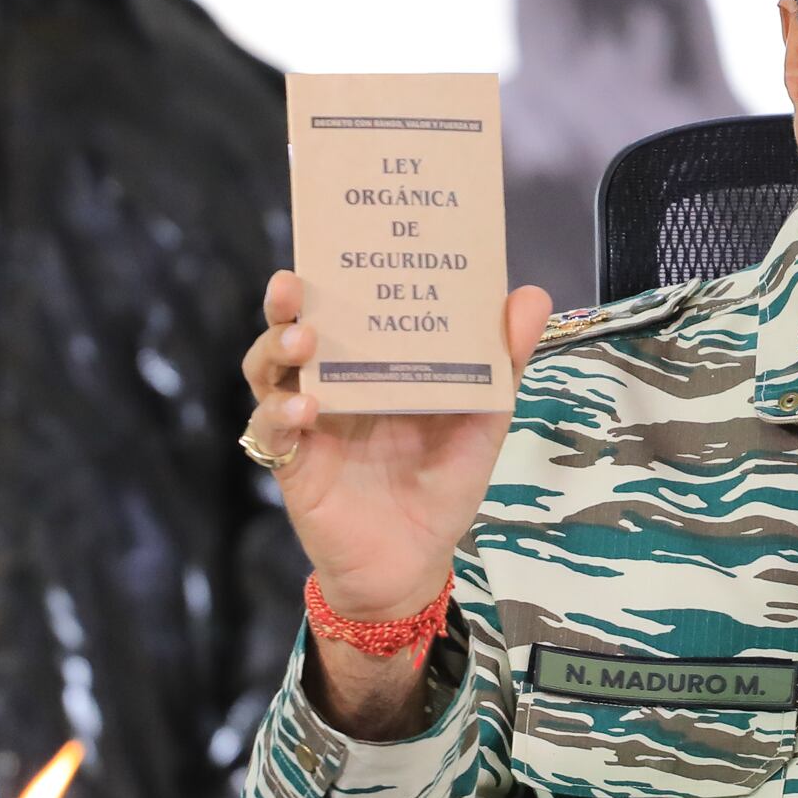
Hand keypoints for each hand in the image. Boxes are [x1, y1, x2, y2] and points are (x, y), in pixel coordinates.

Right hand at [240, 271, 553, 621]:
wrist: (414, 562)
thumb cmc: (443, 482)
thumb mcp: (484, 417)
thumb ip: (504, 359)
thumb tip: (530, 292)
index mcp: (374, 360)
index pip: (345, 302)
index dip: (335, 268)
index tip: (344, 235)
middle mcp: (333, 380)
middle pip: (293, 324)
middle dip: (288, 300)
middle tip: (295, 284)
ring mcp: (307, 418)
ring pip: (268, 369)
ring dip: (275, 348)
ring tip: (302, 342)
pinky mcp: (292, 461)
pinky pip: (270, 429)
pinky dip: (281, 414)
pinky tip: (305, 409)